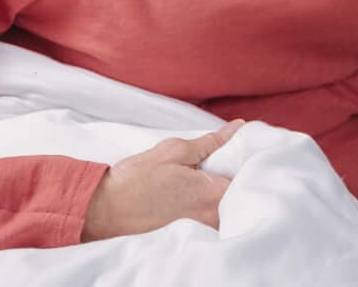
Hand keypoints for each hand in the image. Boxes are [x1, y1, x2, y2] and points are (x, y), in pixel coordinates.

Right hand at [81, 120, 241, 241]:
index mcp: (213, 194)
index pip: (248, 176)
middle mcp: (212, 215)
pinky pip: (213, 212)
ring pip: (227, 203)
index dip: (250, 158)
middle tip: (226, 155)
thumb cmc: (137, 179)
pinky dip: (212, 198)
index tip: (245, 145)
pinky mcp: (191, 229)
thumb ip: (212, 142)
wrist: (108, 208)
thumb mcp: (175, 150)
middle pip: (240, 192)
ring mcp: (202, 226)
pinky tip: (197, 185)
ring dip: (224, 185)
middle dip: (238, 173)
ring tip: (209, 170)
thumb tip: (237, 128)